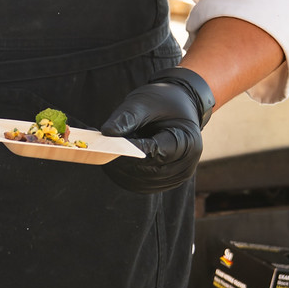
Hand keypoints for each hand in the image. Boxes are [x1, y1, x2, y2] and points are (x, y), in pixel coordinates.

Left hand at [100, 70, 210, 193]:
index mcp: (188, 143)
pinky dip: (123, 175)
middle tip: (100, 150)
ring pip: (140, 182)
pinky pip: (139, 185)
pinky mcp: (163, 183)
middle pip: (148, 171)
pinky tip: (111, 161)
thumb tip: (108, 133)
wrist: (176, 106)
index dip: (132, 150)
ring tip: (106, 152)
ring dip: (120, 170)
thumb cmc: (162, 102)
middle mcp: (186, 166)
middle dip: (122, 161)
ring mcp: (175, 178)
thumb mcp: (144, 102)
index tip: (111, 145)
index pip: (156, 152)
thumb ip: (127, 117)